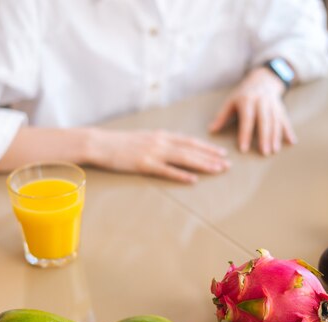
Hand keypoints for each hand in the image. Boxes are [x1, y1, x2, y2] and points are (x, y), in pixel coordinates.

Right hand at [85, 129, 229, 183]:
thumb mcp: (144, 138)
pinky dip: (181, 175)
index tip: (222, 152)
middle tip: (228, 164)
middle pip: (191, 149)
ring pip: (184, 158)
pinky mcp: (144, 164)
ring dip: (202, 164)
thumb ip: (160, 142)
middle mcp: (160, 142)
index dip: (207, 147)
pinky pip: (166, 170)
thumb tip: (175, 147)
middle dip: (211, 157)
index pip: (190, 141)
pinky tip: (193, 180)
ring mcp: (153, 152)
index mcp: (161, 135)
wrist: (99, 143)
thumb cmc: (120, 143)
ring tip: (217, 170)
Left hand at [209, 67, 297, 155]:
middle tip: (264, 152)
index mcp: (247, 101)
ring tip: (274, 150)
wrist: (263, 80)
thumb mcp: (231, 102)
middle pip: (264, 121)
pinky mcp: (281, 108)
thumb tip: (211, 130)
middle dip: (265, 137)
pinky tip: (292, 142)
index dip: (245, 134)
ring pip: (276, 122)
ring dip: (276, 137)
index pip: (247, 120)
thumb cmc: (243, 95)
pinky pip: (286, 120)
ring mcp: (273, 105)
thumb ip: (222, 117)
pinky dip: (289, 131)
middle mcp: (261, 102)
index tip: (244, 149)